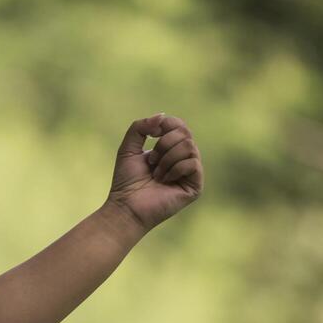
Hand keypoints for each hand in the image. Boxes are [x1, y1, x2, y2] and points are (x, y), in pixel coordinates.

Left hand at [104, 113, 202, 231]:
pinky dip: (174, 169)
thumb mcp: (128, 147)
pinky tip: (164, 180)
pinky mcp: (196, 186)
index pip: (179, 125)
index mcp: (171, 149)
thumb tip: (162, 116)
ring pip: (189, 146)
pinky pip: (193, 163)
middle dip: (163, 144)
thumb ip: (140, 127)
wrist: (126, 206)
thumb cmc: (126, 180)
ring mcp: (191, 173)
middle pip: (184, 133)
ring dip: (166, 159)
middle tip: (151, 161)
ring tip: (156, 174)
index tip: (151, 133)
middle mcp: (184, 159)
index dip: (166, 125)